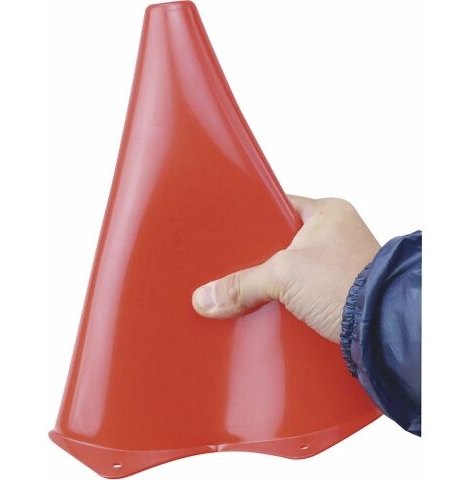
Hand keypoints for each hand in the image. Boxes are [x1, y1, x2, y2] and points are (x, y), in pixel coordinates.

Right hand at [191, 195, 380, 342]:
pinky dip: (287, 299)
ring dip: (273, 282)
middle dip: (260, 257)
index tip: (232, 228)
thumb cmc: (350, 285)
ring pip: (291, 269)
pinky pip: (302, 290)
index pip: (279, 205)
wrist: (383, 329)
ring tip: (247, 287)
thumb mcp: (285, 275)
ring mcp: (337, 265)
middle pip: (281, 241)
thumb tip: (208, 297)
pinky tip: (269, 307)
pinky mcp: (337, 292)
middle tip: (235, 263)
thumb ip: (243, 283)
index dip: (253, 216)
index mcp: (327, 213)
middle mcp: (335, 235)